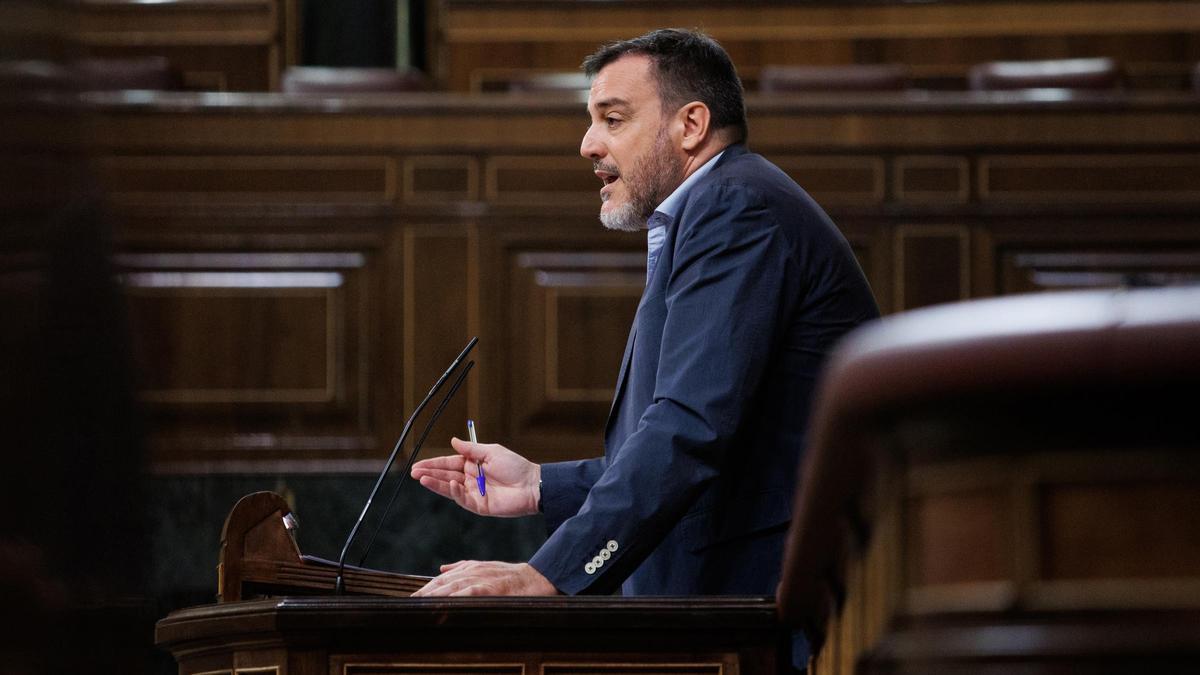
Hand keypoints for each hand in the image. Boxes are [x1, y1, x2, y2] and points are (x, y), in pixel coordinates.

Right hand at [410, 437, 539, 516]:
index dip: (434, 464)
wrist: (531, 484)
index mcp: (473, 465)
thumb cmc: (515, 466)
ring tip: (422, 478)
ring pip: (450, 488)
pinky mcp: (479, 506)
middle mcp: (471, 479)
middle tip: (414, 472)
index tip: (419, 464)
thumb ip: (471, 449)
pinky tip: (449, 484)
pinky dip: (455, 492)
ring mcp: (474, 493)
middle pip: (446, 476)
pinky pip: (463, 499)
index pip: (449, 464)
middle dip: (430, 473)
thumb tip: (453, 441)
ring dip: (436, 484)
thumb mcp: (491, 452)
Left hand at [411, 560, 558, 596]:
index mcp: (471, 567)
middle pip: (443, 582)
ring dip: (435, 595)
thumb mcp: (486, 567)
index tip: (413, 597)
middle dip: (425, 592)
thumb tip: (441, 569)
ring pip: (453, 586)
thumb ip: (463, 567)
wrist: (537, 578)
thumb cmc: (512, 576)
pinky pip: (470, 591)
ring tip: (420, 603)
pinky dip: (456, 596)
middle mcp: (474, 571)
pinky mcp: (491, 587)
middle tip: (410, 602)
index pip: (443, 579)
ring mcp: (483, 578)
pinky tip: (445, 602)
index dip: (427, 587)